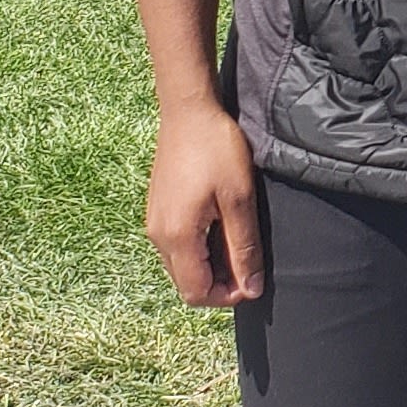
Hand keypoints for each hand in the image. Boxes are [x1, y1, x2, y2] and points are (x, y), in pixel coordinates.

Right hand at [146, 98, 263, 308]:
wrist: (188, 110)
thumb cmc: (216, 148)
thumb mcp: (239, 199)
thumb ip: (243, 248)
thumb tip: (251, 288)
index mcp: (177, 236)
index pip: (196, 293)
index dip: (226, 296)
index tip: (251, 279)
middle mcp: (159, 235)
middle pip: (186, 284)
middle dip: (218, 284)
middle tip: (247, 262)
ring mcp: (155, 222)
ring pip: (181, 267)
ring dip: (209, 267)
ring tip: (236, 242)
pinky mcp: (158, 210)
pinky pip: (176, 247)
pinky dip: (198, 250)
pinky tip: (220, 227)